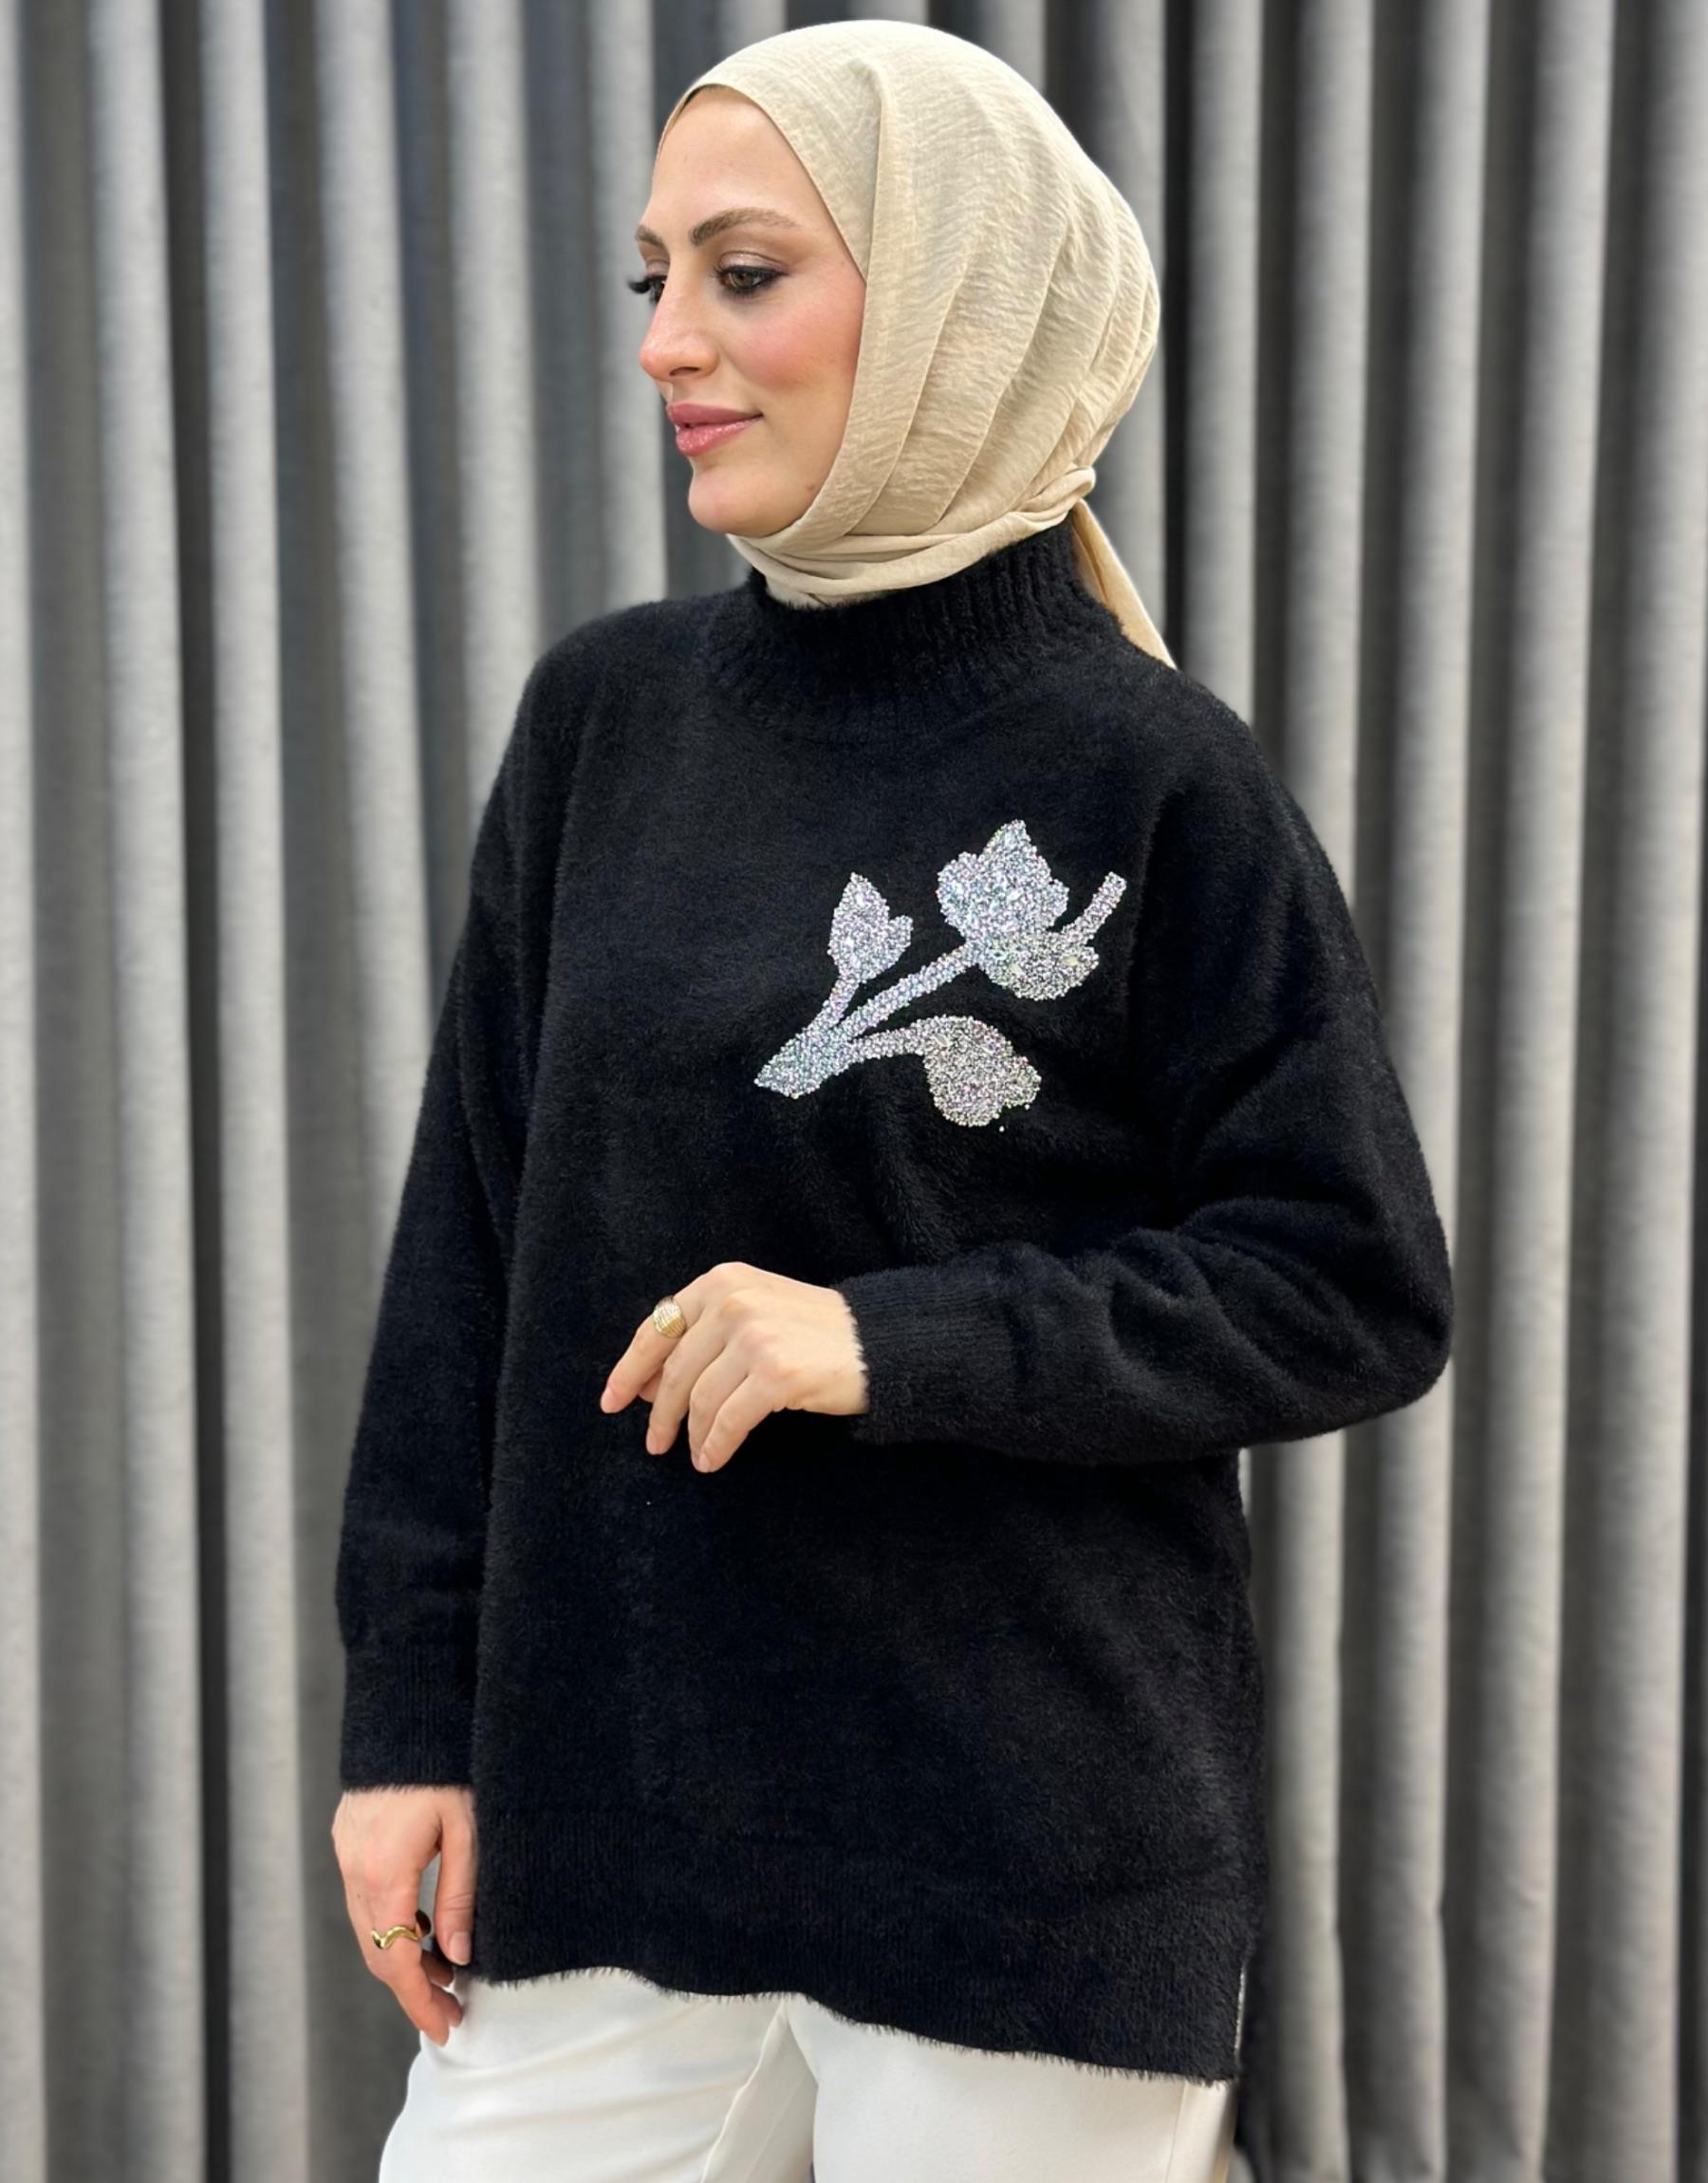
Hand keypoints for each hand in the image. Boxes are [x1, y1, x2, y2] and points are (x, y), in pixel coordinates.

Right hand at [331, 1785, 476, 2045]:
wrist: (408, 1713)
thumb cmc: (446, 1765)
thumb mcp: (467, 1831)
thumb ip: (461, 1897)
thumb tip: (456, 1957)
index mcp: (385, 1872)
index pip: (396, 1960)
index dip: (419, 2002)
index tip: (446, 2027)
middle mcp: (355, 1869)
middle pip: (377, 1953)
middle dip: (412, 1989)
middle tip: (451, 2009)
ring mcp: (346, 1854)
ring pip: (367, 1929)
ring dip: (400, 1957)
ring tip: (444, 1973)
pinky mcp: (348, 1841)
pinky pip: (363, 1900)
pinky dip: (389, 1925)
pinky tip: (421, 1929)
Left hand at [599, 1261, 868, 1473]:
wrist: (880, 1341)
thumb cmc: (815, 1331)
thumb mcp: (755, 1312)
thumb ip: (705, 1335)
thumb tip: (648, 1384)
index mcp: (723, 1282)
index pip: (659, 1327)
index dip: (631, 1368)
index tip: (612, 1400)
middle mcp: (734, 1302)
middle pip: (676, 1370)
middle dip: (659, 1412)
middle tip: (653, 1443)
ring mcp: (755, 1337)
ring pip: (700, 1398)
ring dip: (691, 1434)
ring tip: (694, 1455)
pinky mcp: (775, 1373)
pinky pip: (729, 1419)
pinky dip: (716, 1444)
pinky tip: (713, 1459)